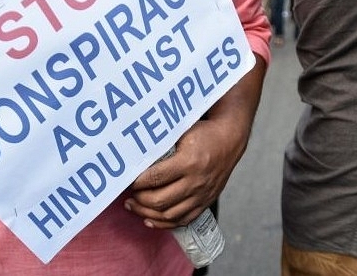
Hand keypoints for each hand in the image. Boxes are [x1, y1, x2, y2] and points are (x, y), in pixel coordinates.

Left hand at [125, 117, 246, 228]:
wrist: (229, 141)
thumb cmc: (203, 134)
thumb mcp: (181, 133)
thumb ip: (161, 145)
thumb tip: (135, 156)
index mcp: (188, 162)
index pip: (156, 178)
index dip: (138, 182)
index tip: (127, 181)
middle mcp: (196, 182)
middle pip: (160, 200)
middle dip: (139, 200)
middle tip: (128, 195)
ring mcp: (201, 195)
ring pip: (169, 214)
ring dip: (147, 213)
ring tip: (133, 207)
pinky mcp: (205, 202)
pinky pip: (183, 220)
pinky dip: (164, 223)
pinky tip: (149, 220)